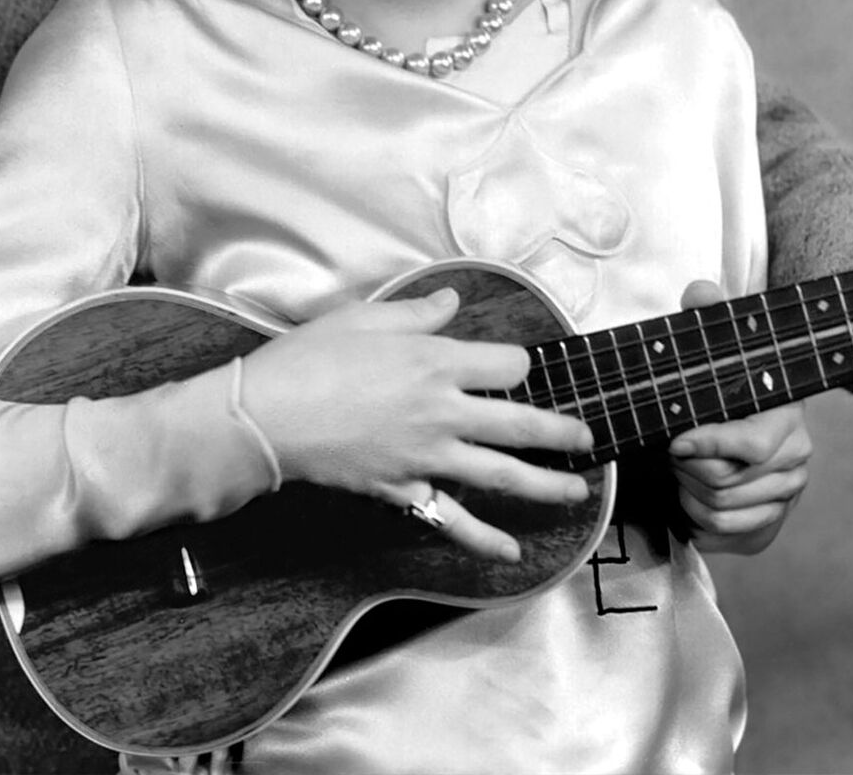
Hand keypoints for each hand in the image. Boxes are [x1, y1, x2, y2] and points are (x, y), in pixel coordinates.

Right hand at [242, 286, 592, 561]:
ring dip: (545, 484)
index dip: (515, 363)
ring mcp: (428, 456)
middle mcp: (444, 411)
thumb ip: (417, 313)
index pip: (507, 365)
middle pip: (521, 422)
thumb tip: (451, 301)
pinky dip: (483, 539)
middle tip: (586, 436)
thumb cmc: (309, 359)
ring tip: (577, 491)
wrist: (266, 417)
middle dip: (560, 430)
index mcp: (437, 361)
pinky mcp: (405, 489)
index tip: (510, 366)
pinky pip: (452, 519)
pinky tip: (511, 552)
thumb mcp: (364, 317)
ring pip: (502, 474)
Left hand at [668, 280, 811, 552]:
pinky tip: (689, 497)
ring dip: (686, 493)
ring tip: (682, 469)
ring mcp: (786, 498)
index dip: (706, 445)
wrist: (748, 414)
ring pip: (718, 510)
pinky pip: (722, 536)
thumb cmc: (728, 380)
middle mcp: (796, 461)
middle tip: (673, 449)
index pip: (750, 446)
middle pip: (725, 483)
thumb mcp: (718, 344)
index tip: (675, 440)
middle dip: (686, 468)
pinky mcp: (768, 526)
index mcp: (786, 418)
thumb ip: (708, 314)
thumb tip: (702, 291)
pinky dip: (695, 521)